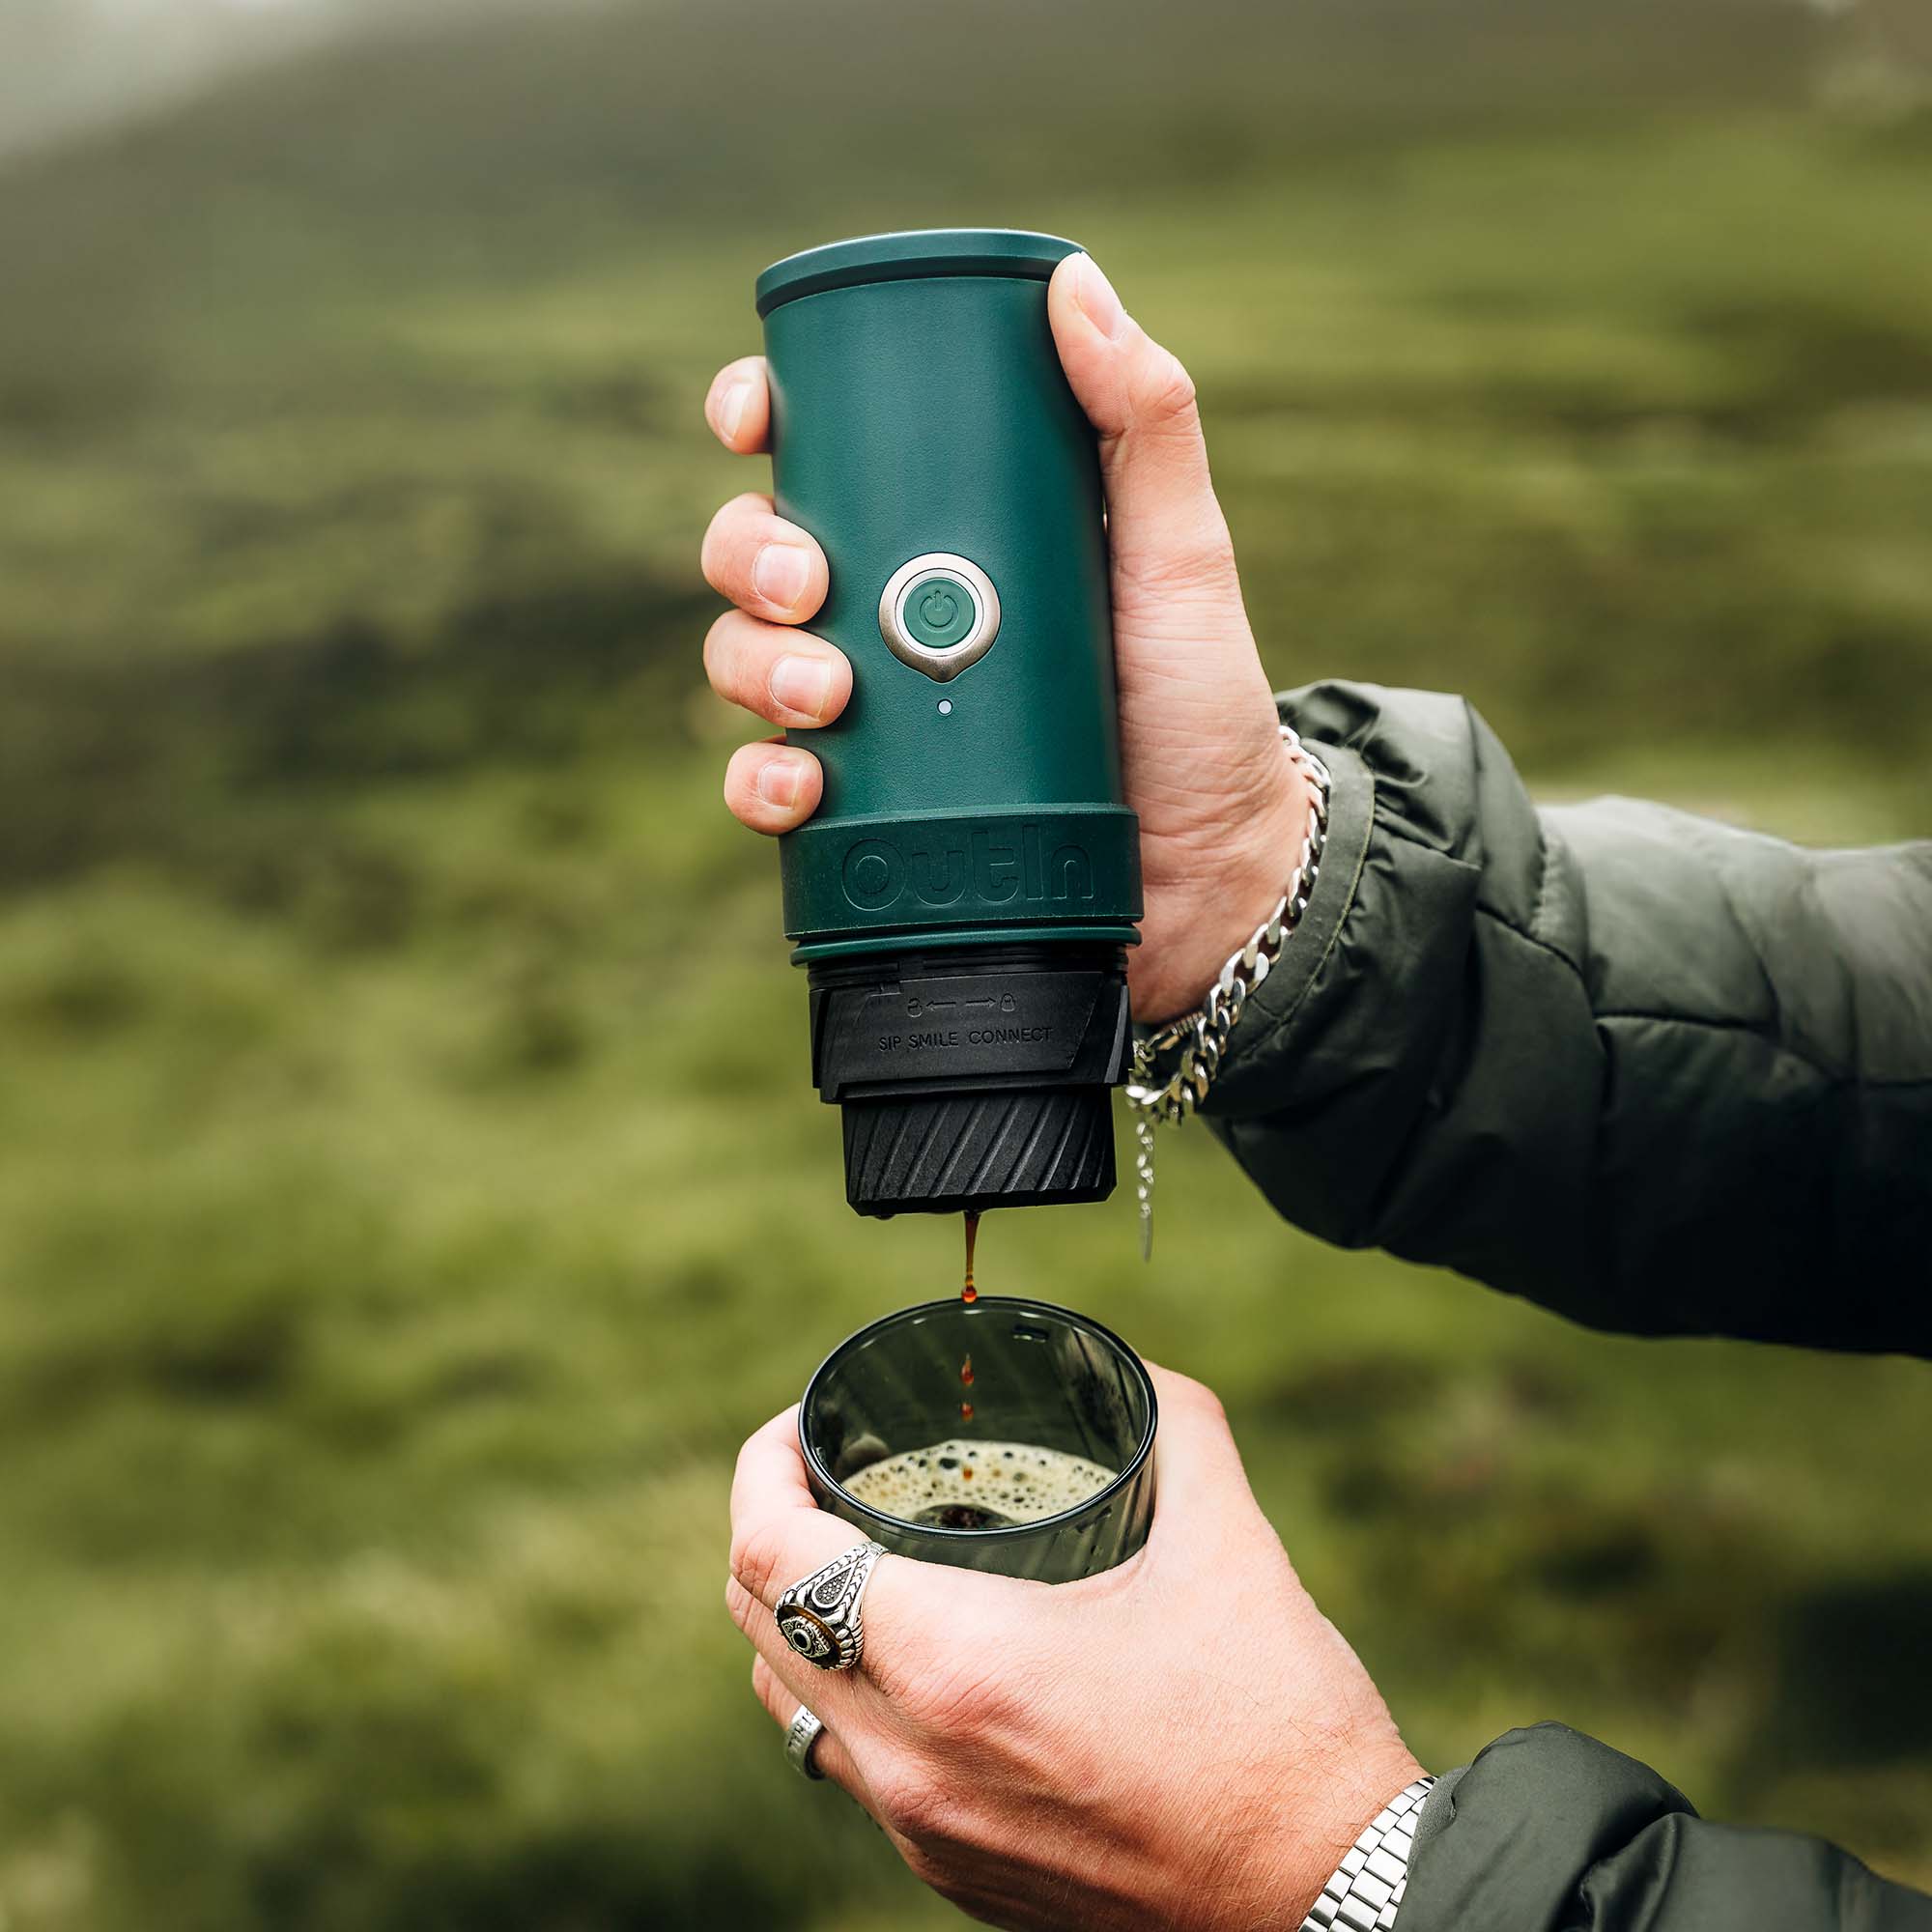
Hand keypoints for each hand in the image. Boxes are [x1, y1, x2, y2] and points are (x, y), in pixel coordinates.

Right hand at [700, 252, 1309, 1023]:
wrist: (1211, 873)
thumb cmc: (1199, 705)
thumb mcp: (1181, 553)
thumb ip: (1145, 422)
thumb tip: (1074, 281)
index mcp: (946, 534)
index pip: (822, 457)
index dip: (760, 420)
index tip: (751, 416)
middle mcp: (892, 615)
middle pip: (757, 555)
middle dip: (751, 554)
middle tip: (810, 584)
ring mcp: (870, 717)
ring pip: (744, 661)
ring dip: (752, 664)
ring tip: (827, 692)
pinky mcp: (864, 818)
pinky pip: (768, 789)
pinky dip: (761, 784)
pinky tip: (799, 785)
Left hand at [726, 1367, 1420, 1930]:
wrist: (1330, 1900)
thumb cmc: (1277, 1730)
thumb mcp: (1228, 1543)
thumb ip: (1173, 1426)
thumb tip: (1127, 1370)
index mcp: (953, 1667)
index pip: (771, 1553)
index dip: (762, 1467)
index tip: (803, 1422)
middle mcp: (909, 1763)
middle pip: (758, 1628)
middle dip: (773, 1527)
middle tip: (829, 1470)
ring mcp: (923, 1834)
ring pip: (793, 1707)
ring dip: (802, 1616)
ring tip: (864, 1553)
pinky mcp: (954, 1878)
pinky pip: (851, 1769)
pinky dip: (852, 1694)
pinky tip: (923, 1654)